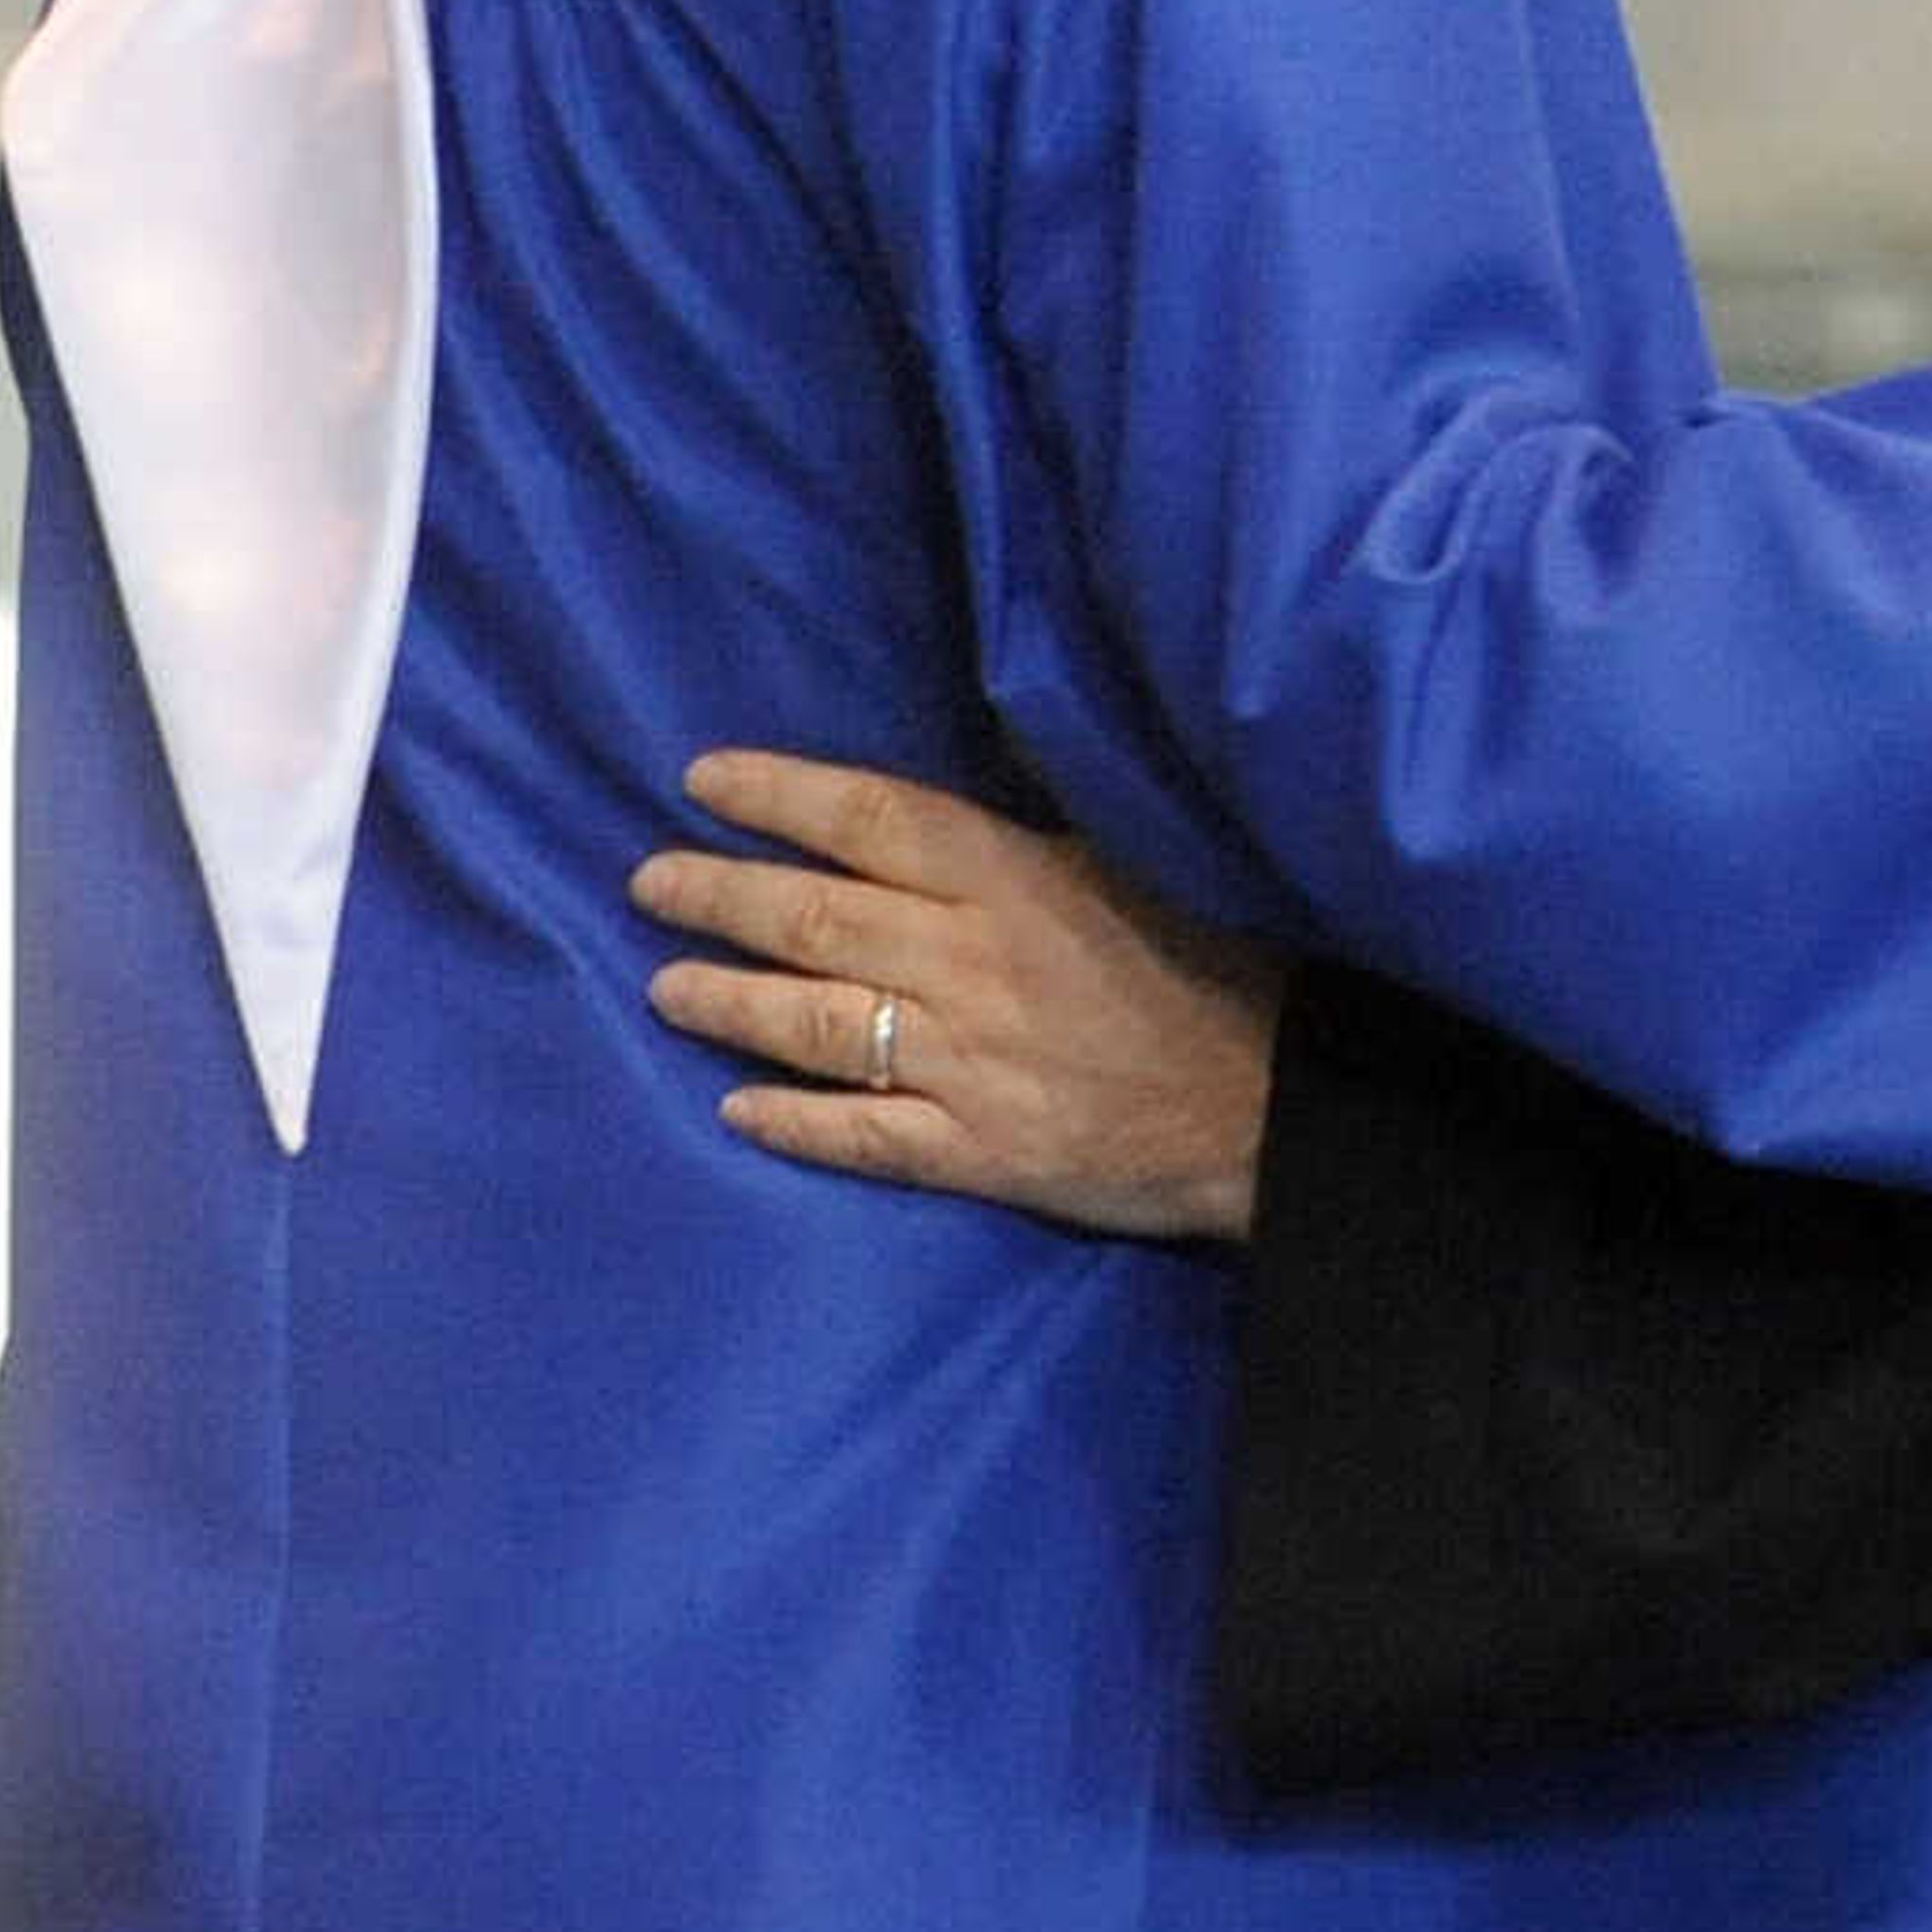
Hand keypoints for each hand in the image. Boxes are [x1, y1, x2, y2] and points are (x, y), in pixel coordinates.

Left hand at [630, 750, 1282, 1240]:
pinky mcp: (981, 1151)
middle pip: (816, 919)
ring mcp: (969, 1065)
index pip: (870, 820)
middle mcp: (974, 964)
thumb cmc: (1215, 966)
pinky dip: (793, 1121)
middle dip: (719, 896)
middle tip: (648, 881)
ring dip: (730, 1003)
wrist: (1283, 1102)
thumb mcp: (1130, 864)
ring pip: (818, 1026)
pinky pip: (864, 1136)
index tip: (702, 781)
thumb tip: (931, 799)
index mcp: (1016, 879)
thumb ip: (1028, 838)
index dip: (777, 795)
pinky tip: (738, 1108)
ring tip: (666, 987)